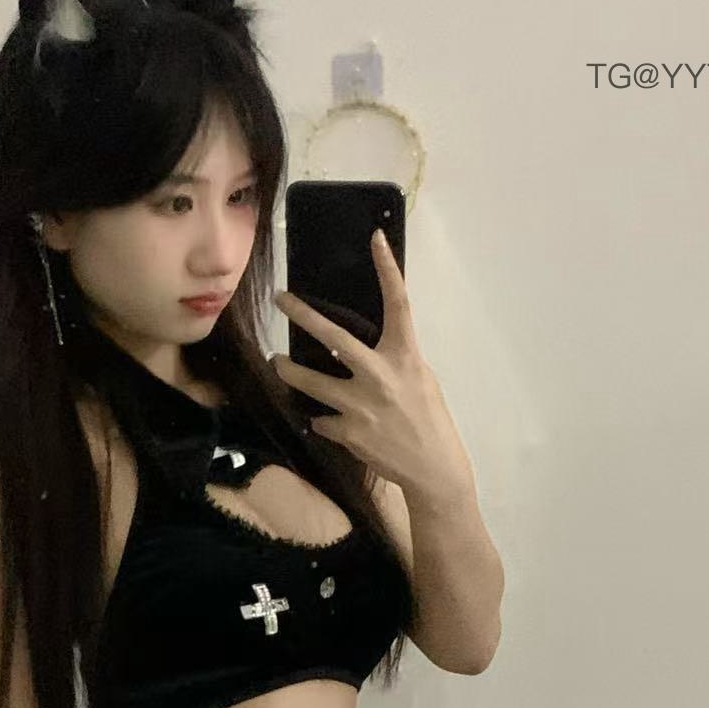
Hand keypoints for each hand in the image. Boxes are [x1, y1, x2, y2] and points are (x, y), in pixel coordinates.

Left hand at [270, 229, 466, 501]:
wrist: (432, 469)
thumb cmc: (428, 419)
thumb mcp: (420, 379)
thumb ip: (394, 359)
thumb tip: (364, 345)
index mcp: (405, 356)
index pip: (398, 303)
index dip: (387, 269)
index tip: (375, 238)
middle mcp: (381, 375)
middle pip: (334, 337)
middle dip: (303, 315)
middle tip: (280, 299)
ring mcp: (361, 405)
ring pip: (311, 382)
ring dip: (289, 371)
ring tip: (276, 362)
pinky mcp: (349, 432)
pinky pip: (322, 420)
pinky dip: (324, 420)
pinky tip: (331, 423)